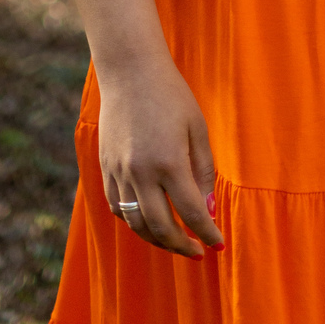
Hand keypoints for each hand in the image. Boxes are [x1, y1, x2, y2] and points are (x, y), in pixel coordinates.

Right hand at [96, 51, 223, 258]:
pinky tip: (148, 221)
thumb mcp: (198, 128)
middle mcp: (141, 173)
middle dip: (181, 246)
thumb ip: (204, 171)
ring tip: (176, 242)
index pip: (191, 213)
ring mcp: (119, 172)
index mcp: (170, 162)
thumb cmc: (171, 95)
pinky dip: (134, 221)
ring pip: (136, 223)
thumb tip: (208, 210)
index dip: (207, 234)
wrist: (130, 71)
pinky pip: (118, 207)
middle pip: (161, 227)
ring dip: (157, 240)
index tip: (218, 245)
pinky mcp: (106, 168)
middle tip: (198, 252)